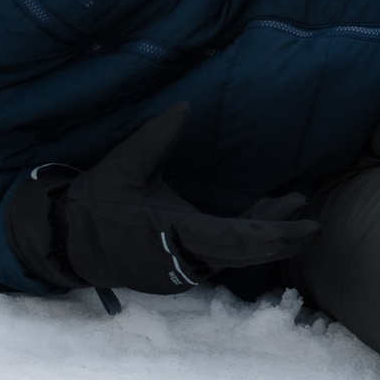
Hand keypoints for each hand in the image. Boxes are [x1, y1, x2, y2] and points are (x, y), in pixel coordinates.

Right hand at [13, 107, 316, 296]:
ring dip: (264, 235)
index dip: (276, 233)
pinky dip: (243, 240)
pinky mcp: (178, 272)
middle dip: (281, 236)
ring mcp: (182, 272)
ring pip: (234, 256)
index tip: (306, 224)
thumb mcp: (124, 164)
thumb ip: (158, 137)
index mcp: (176, 235)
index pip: (238, 240)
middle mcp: (185, 262)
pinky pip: (220, 257)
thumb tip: (186, 107)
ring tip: (291, 206)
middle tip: (313, 221)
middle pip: (245, 253)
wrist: (66, 241)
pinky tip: (261, 218)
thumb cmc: (97, 201)